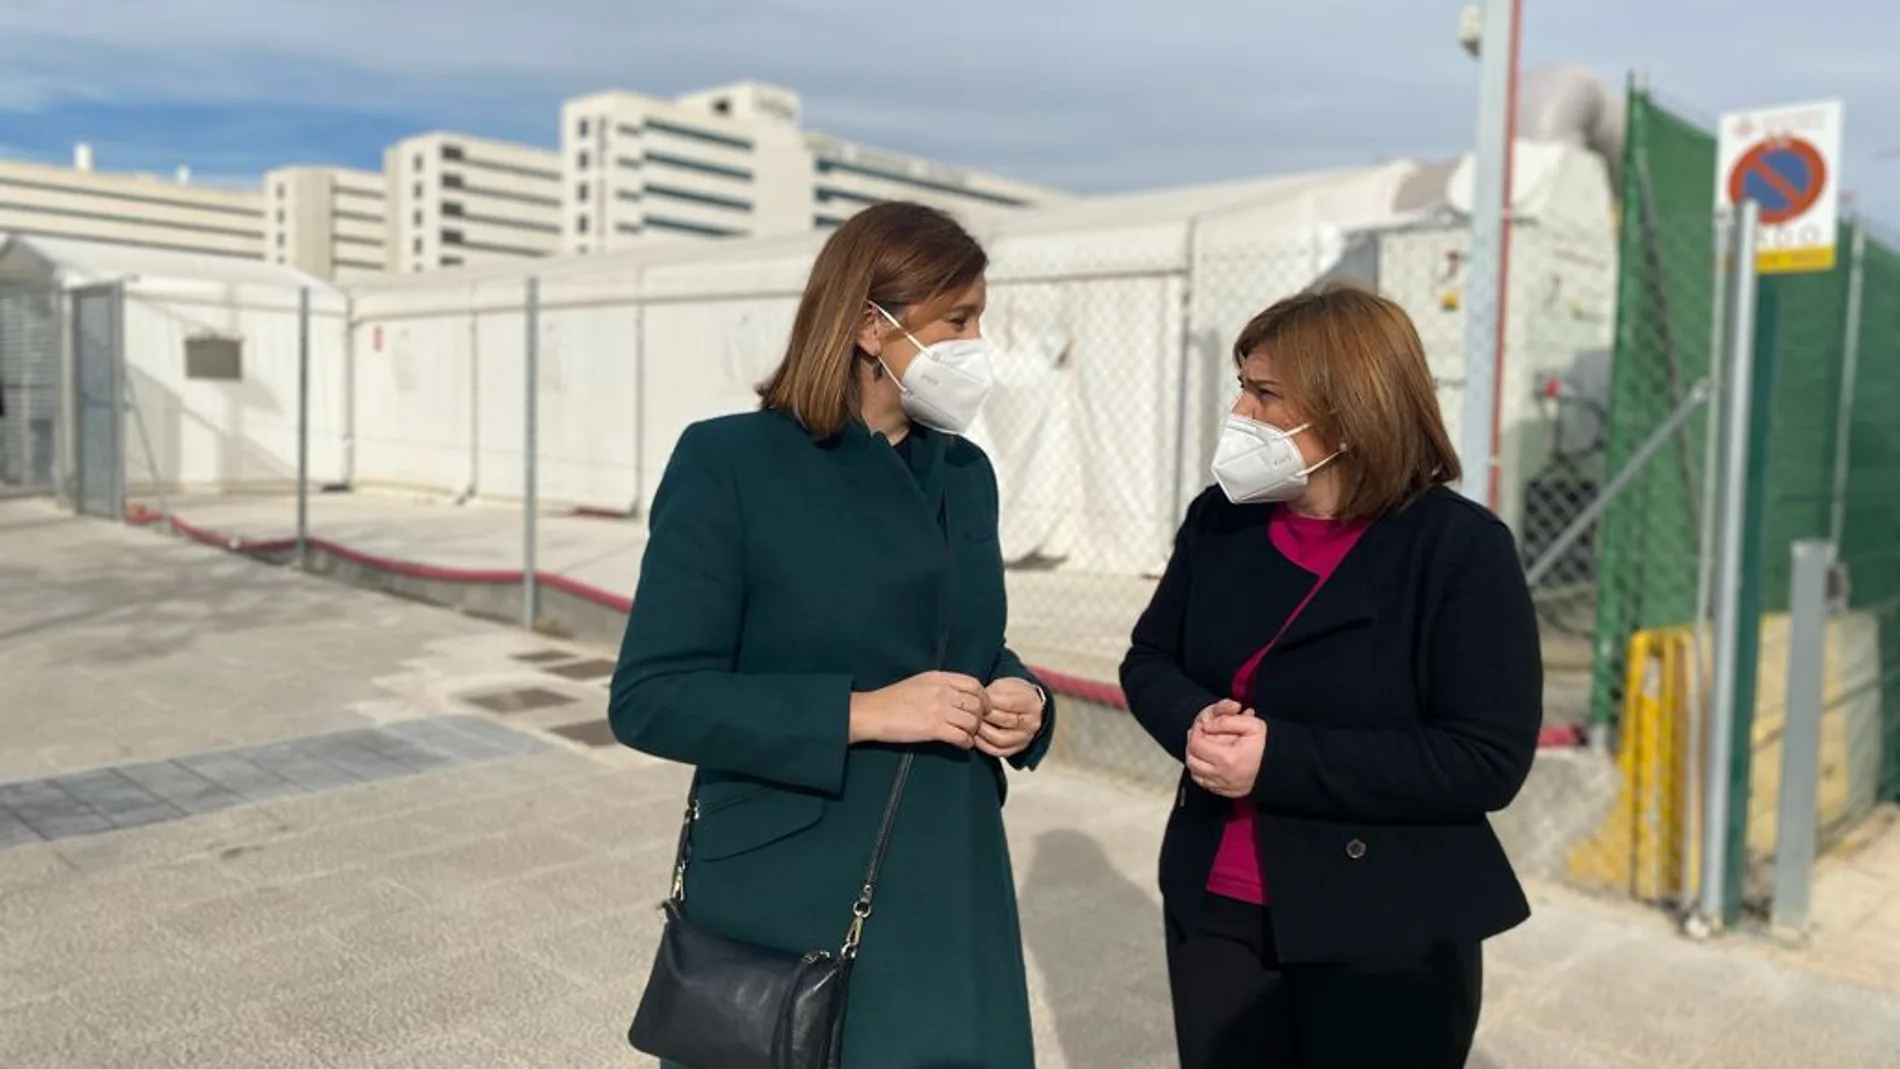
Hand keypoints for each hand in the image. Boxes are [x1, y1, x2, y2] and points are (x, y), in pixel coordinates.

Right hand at [849, 671, 989, 748]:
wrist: (873, 712)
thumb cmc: (892, 699)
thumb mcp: (919, 682)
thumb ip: (940, 685)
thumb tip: (959, 694)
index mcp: (939, 678)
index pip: (973, 684)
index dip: (983, 697)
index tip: (982, 706)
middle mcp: (942, 691)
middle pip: (976, 703)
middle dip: (980, 716)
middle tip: (977, 724)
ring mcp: (939, 710)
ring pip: (972, 721)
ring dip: (973, 731)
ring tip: (968, 735)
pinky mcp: (934, 729)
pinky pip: (961, 737)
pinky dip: (966, 743)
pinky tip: (962, 745)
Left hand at [975, 677, 1045, 757]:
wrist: (1029, 706)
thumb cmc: (1013, 694)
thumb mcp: (1005, 686)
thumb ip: (993, 694)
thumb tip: (976, 704)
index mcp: (1030, 702)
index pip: (1008, 704)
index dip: (989, 703)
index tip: (976, 701)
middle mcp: (1031, 722)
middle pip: (1005, 722)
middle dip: (984, 717)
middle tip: (970, 714)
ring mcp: (1026, 737)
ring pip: (1001, 740)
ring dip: (983, 733)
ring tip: (972, 725)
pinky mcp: (1018, 749)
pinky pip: (999, 751)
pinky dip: (984, 746)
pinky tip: (976, 737)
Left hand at [1185, 701, 1266, 797]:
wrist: (1279, 767)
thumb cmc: (1265, 746)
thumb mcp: (1252, 725)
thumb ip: (1227, 720)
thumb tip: (1207, 724)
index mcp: (1227, 758)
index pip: (1196, 744)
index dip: (1196, 732)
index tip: (1202, 725)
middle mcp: (1221, 775)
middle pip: (1191, 760)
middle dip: (1192, 745)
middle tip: (1198, 735)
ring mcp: (1222, 786)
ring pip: (1194, 773)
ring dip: (1194, 758)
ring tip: (1202, 746)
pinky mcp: (1224, 792)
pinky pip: (1203, 783)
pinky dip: (1201, 771)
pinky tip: (1208, 761)